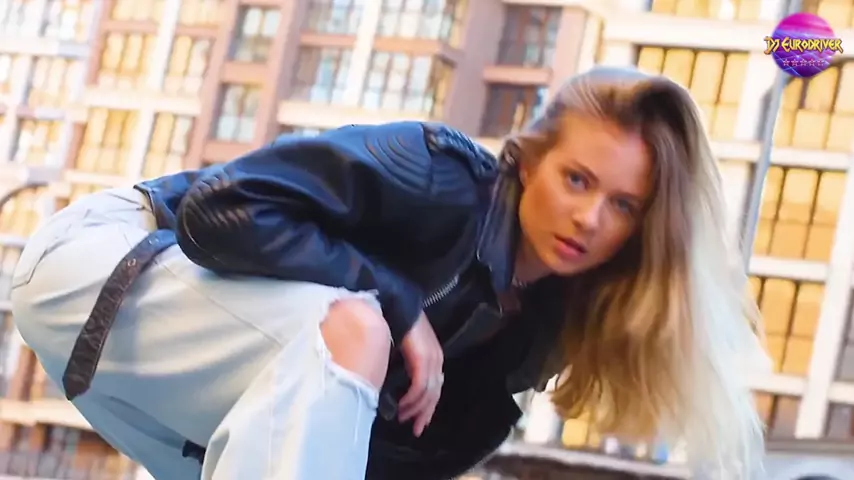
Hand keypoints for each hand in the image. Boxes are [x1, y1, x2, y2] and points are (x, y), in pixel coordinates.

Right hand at [397, 311, 443, 436]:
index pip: (435, 388)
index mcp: (433, 357)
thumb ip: (407, 364)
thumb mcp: (404, 348)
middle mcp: (436, 360)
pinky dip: (412, 399)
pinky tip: (403, 405)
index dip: (428, 406)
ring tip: (404, 418)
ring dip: (416, 409)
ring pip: (428, 394)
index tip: (420, 421)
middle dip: (425, 413)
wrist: (396, 304)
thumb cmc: (396, 323)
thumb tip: (399, 384)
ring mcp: (431, 359)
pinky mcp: (423, 359)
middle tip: (416, 429)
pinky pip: (420, 386)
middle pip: (435, 394)